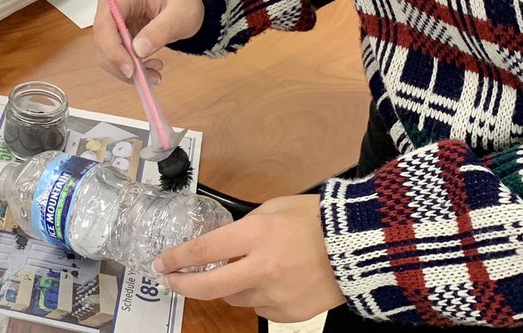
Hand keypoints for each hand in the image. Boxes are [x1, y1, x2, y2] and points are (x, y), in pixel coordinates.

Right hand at [93, 0, 204, 81]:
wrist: (185, 4)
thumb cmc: (183, 2)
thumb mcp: (180, 15)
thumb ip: (160, 30)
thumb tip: (138, 50)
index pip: (106, 22)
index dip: (112, 48)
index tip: (131, 69)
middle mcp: (111, 5)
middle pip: (102, 39)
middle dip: (120, 63)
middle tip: (145, 78)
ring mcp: (112, 20)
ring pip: (105, 52)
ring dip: (125, 69)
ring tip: (154, 74)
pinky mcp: (116, 34)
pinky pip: (114, 56)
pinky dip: (129, 68)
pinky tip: (150, 68)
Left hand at [153, 195, 345, 322]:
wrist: (361, 246)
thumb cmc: (315, 219)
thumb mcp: (273, 208)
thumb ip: (245, 227)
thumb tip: (224, 244)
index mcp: (256, 235)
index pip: (204, 251)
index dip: (177, 258)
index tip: (160, 262)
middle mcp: (263, 268)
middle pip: (210, 287)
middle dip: (183, 285)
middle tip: (170, 280)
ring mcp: (277, 295)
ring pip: (235, 298)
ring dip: (229, 287)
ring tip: (243, 271)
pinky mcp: (291, 314)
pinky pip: (261, 309)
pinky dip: (258, 297)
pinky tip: (274, 282)